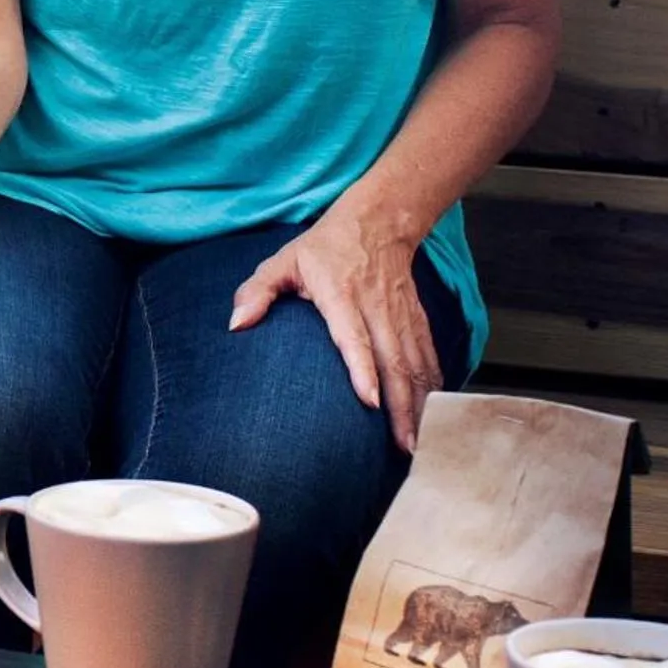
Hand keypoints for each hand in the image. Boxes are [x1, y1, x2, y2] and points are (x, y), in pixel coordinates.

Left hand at [229, 207, 443, 453]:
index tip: (370, 402)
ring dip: (419, 404)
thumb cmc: (324, 247)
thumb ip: (257, 291)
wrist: (379, 221)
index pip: (354, 336)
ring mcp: (401, 315)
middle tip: (402, 446)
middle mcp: (376, 308)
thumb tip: (236, 324)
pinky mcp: (417, 319)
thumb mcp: (282, 260)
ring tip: (416, 442)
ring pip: (415, 364)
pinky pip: (428, 356)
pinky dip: (432, 386)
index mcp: (341, 295)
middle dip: (400, 406)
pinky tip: (432, 413)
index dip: (363, 369)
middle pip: (393, 361)